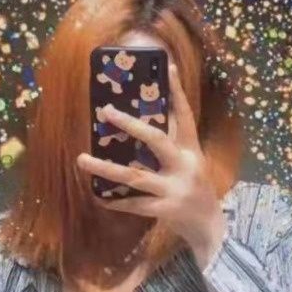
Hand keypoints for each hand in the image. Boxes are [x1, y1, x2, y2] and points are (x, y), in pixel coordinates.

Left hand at [76, 62, 226, 269]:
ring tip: (80, 160)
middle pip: (156, 140)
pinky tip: (97, 197)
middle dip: (131, 125)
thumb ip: (172, 142)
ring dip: (105, 168)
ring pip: (134, 176)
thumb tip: (146, 118)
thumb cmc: (195, 189)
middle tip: (105, 111)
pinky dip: (114, 201)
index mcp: (191, 149)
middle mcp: (184, 165)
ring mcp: (175, 188)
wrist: (210, 227)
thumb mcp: (190, 162)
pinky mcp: (165, 209)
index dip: (176, 91)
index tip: (166, 64)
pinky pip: (133, 204)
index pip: (184, 115)